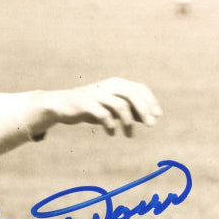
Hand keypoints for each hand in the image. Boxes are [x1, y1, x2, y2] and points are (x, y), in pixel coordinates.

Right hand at [37, 79, 161, 136]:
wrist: (61, 105)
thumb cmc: (90, 107)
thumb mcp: (111, 107)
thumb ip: (129, 110)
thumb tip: (150, 118)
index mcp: (116, 83)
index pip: (139, 89)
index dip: (151, 101)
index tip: (158, 116)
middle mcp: (108, 86)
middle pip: (133, 95)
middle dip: (144, 110)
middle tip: (151, 125)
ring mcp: (97, 94)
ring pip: (120, 105)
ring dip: (128, 122)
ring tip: (129, 135)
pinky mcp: (85, 104)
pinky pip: (104, 115)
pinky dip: (111, 126)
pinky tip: (112, 133)